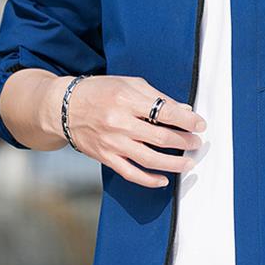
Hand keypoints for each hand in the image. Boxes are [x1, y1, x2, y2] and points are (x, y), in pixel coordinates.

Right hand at [43, 74, 205, 186]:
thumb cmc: (99, 91)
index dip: (188, 120)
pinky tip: (164, 180)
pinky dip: (149, 180)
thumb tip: (184, 110)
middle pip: (161, 137)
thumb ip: (157, 97)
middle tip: (197, 142)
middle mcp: (119, 122)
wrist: (64, 107)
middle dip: (185, 142)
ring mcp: (112, 143)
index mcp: (127, 99)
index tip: (200, 124)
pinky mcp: (105, 157)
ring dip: (174, 163)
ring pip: (150, 159)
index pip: (166, 112)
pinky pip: (131, 173)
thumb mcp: (129, 84)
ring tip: (189, 162)